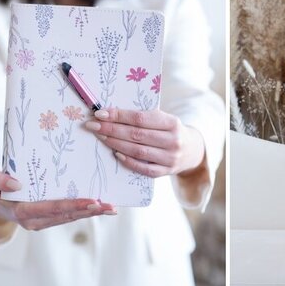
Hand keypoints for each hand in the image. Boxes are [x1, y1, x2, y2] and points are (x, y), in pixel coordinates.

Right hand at [0, 170, 115, 230]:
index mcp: (22, 211)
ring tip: (111, 208)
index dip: (73, 205)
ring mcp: (41, 222)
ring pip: (70, 217)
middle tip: (110, 206)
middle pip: (66, 215)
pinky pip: (68, 216)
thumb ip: (0, 180)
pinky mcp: (47, 219)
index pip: (52, 208)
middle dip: (89, 211)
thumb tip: (16, 182)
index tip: (93, 201)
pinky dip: (84, 212)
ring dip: (91, 213)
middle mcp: (34, 221)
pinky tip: (101, 207)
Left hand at [84, 106, 205, 178]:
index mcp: (172, 122)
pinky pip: (143, 168)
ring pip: (137, 151)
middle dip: (111, 129)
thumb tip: (112, 113)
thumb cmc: (171, 131)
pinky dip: (128, 161)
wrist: (192, 150)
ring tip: (100, 136)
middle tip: (93, 125)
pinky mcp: (165, 172)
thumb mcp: (165, 120)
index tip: (100, 113)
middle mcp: (173, 140)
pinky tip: (115, 154)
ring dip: (115, 143)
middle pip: (136, 134)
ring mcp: (170, 157)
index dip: (119, 115)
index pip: (141, 118)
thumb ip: (145, 118)